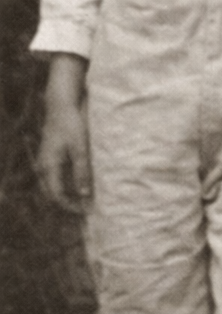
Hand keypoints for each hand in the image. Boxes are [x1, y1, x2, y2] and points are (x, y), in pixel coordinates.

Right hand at [38, 79, 91, 211]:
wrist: (62, 103)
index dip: (71, 206)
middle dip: (68, 202)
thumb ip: (82, 171)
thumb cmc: (72, 123)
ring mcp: (45, 159)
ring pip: (53, 184)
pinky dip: (66, 182)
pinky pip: (55, 175)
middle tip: (86, 208)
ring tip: (85, 197)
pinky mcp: (50, 154)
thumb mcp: (80, 147)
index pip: (57, 195)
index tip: (86, 211)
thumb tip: (84, 195)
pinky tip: (79, 180)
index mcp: (49, 167)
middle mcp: (43, 166)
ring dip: (67, 193)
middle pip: (52, 193)